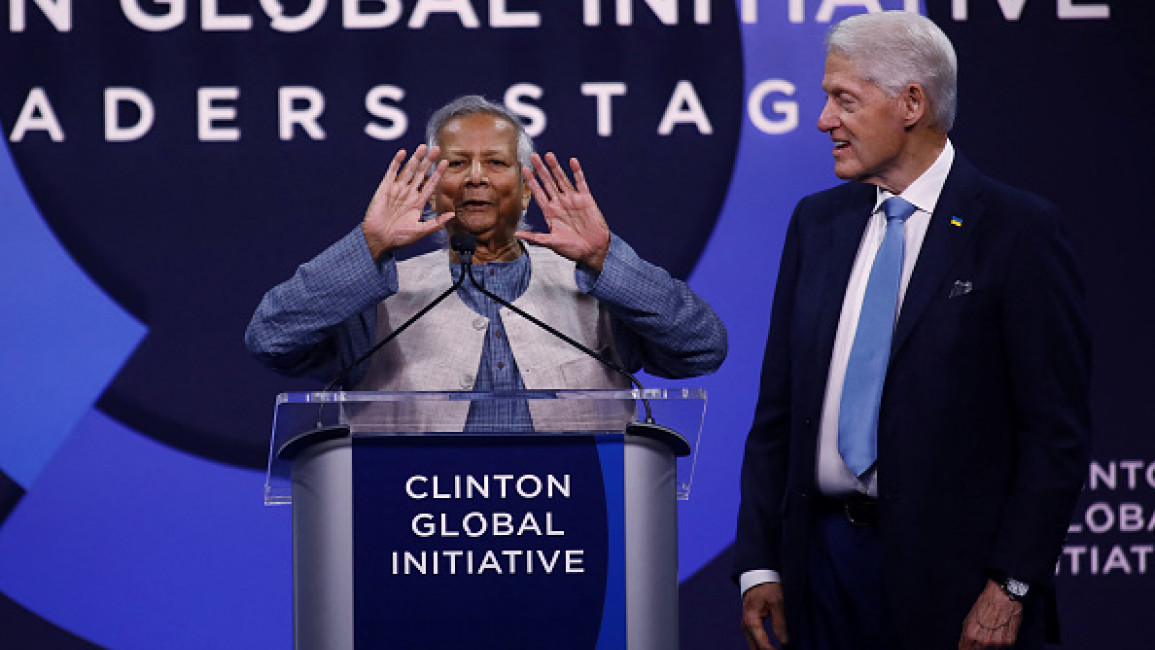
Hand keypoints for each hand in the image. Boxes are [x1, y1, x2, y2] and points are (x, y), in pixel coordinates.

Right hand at [361, 145, 451, 259]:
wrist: (379, 239)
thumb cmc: (400, 238)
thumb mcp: (421, 231)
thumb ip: (437, 223)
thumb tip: (453, 215)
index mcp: (418, 203)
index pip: (430, 184)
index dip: (438, 173)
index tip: (445, 162)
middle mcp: (408, 194)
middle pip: (421, 173)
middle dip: (428, 161)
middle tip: (436, 148)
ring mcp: (397, 190)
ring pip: (408, 170)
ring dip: (415, 158)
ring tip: (423, 147)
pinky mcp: (385, 188)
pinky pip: (391, 172)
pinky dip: (397, 162)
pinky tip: (403, 153)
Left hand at [517, 152, 610, 270]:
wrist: (593, 251)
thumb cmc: (572, 250)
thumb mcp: (551, 243)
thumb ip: (535, 237)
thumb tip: (516, 235)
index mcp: (550, 212)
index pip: (538, 193)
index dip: (531, 181)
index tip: (523, 169)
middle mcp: (560, 203)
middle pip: (548, 182)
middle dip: (540, 170)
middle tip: (533, 156)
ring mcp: (573, 200)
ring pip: (562, 180)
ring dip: (556, 168)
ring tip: (549, 155)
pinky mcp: (586, 200)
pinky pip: (581, 183)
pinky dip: (577, 172)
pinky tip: (572, 162)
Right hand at [741, 582, 788, 649]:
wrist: (758, 576)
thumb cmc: (767, 586)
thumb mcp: (777, 602)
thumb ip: (780, 623)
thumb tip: (785, 642)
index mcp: (751, 621)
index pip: (763, 645)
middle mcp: (746, 626)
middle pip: (755, 649)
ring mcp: (747, 626)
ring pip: (754, 646)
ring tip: (780, 649)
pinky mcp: (751, 625)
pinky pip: (755, 641)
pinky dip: (763, 646)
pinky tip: (774, 648)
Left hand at [958, 580, 1022, 648]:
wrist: (1003, 596)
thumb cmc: (986, 603)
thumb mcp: (969, 617)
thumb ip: (965, 633)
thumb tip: (964, 644)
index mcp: (971, 634)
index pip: (964, 649)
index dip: (966, 647)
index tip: (967, 646)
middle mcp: (984, 641)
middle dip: (977, 645)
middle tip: (982, 634)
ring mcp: (997, 642)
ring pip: (991, 648)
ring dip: (990, 642)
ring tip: (992, 628)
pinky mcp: (1009, 641)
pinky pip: (1002, 645)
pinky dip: (1000, 639)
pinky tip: (1000, 628)